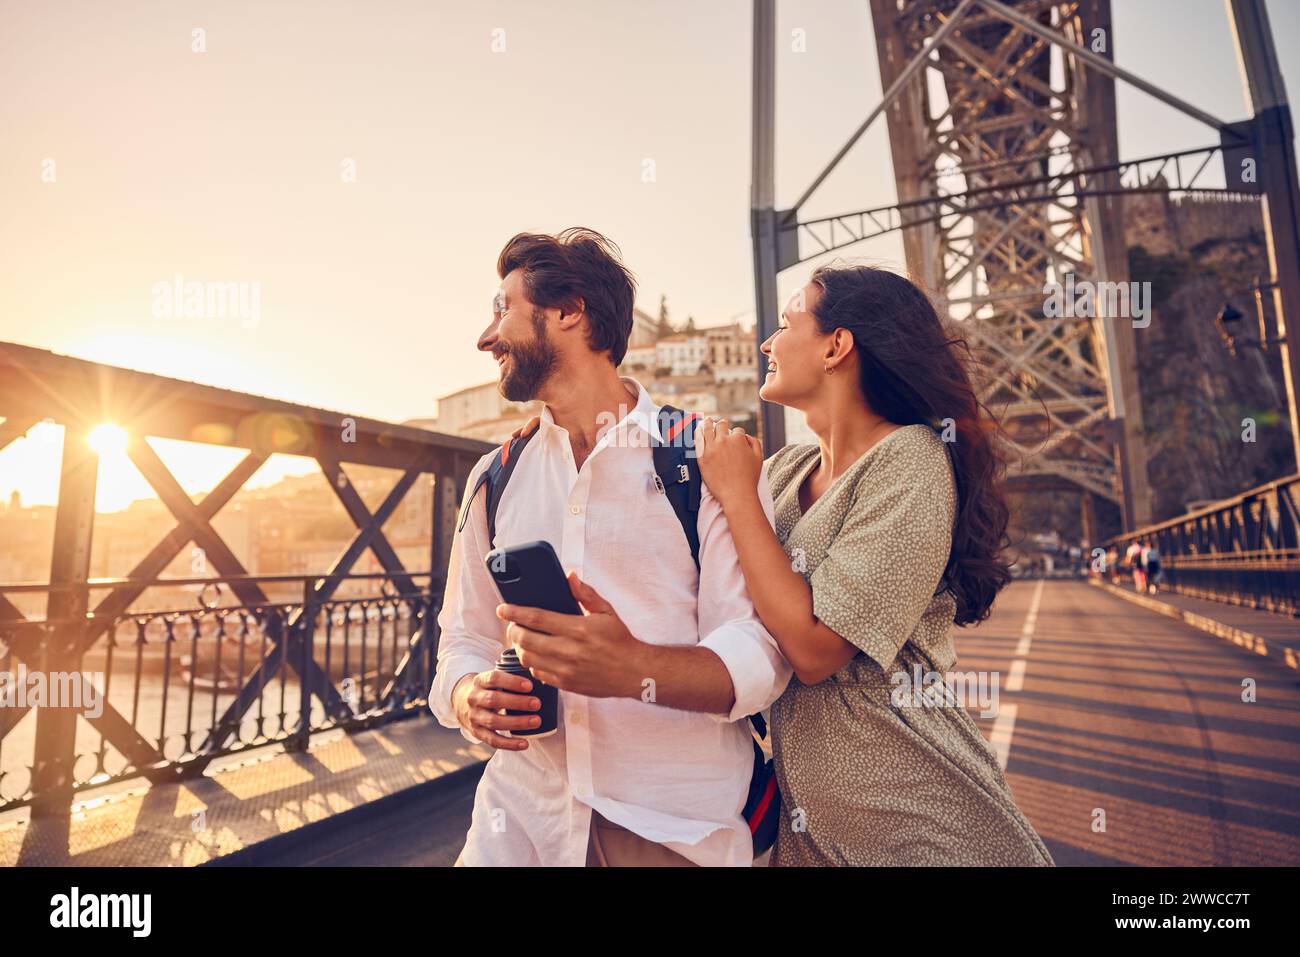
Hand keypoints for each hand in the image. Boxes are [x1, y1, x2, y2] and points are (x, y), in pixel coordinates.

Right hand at [451, 669, 542, 750]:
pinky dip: (509, 744)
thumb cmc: (487, 689)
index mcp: (480, 681)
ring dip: (517, 722)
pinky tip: (525, 743)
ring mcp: (474, 717)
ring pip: (494, 721)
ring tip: (536, 721)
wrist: (461, 703)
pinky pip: (493, 740)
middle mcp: (474, 699)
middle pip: (494, 700)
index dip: (512, 682)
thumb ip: (509, 677)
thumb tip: (539, 677)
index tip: (529, 686)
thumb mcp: (492, 679)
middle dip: (517, 702)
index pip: (494, 678)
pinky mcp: (477, 733)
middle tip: (537, 704)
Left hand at [496, 572, 645, 698]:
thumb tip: (569, 577)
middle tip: (512, 625)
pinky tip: (537, 656)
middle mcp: (569, 650)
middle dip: (513, 630)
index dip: (515, 612)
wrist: (634, 672)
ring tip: (523, 640)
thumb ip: (585, 594)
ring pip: (528, 658)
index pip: (537, 618)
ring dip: (520, 647)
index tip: (503, 609)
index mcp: (578, 629)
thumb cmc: (620, 640)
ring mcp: (566, 670)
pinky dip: (532, 664)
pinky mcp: (566, 684)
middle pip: (526, 639)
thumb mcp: (606, 611)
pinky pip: (538, 674)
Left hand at [696, 417, 762, 508]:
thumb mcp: (759, 457)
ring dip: (707, 424)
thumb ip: (754, 442)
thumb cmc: (749, 478)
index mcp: (738, 439)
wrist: (737, 494)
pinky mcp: (701, 458)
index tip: (735, 436)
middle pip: (720, 426)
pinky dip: (697, 434)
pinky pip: (697, 442)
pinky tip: (697, 432)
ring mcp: (710, 449)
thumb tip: (745, 436)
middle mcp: (723, 441)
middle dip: (721, 424)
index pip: (737, 430)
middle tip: (719, 423)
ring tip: (706, 421)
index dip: (737, 434)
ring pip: (706, 430)